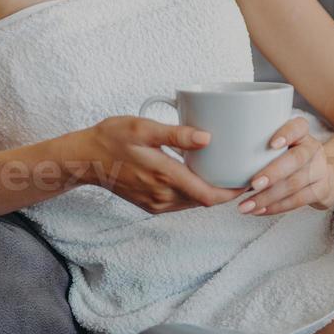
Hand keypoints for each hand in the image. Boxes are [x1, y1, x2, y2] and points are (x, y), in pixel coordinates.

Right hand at [69, 115, 246, 213]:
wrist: (84, 159)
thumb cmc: (112, 138)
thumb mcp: (143, 129)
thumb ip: (176, 134)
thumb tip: (207, 138)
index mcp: (164, 177)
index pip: (208, 195)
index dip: (232, 192)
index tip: (249, 181)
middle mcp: (162, 196)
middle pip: (204, 200)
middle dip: (225, 190)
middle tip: (242, 172)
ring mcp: (156, 203)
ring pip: (193, 202)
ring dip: (209, 192)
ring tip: (225, 172)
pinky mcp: (150, 204)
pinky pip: (180, 201)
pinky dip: (193, 191)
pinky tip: (198, 175)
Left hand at [237, 116, 333, 216]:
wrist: (324, 176)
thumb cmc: (290, 159)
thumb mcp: (282, 146)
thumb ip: (261, 146)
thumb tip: (221, 154)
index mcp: (302, 133)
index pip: (298, 127)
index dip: (287, 134)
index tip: (272, 144)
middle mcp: (313, 149)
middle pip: (296, 159)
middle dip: (273, 173)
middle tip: (252, 184)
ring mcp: (320, 170)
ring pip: (294, 184)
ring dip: (268, 197)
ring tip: (245, 206)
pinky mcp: (321, 190)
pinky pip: (298, 201)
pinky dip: (276, 207)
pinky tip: (259, 210)